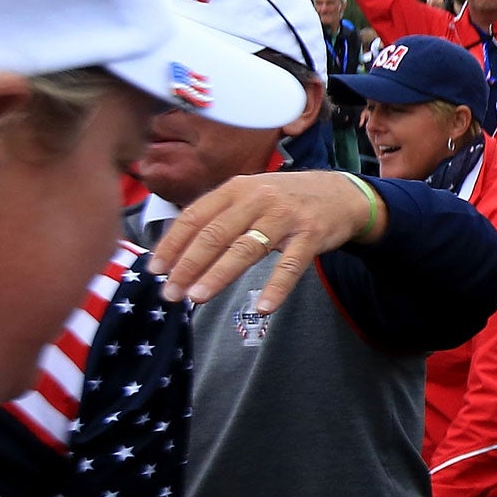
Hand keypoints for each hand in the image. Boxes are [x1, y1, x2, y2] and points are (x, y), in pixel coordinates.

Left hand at [149, 169, 382, 310]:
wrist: (341, 193)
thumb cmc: (286, 200)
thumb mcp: (250, 195)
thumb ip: (220, 215)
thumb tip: (179, 249)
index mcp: (236, 188)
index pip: (195, 216)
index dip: (173, 244)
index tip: (156, 270)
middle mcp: (257, 199)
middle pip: (215, 234)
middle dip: (188, 265)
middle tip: (171, 293)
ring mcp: (285, 217)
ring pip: (245, 249)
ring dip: (219, 275)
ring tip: (198, 298)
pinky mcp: (311, 235)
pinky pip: (290, 265)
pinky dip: (277, 287)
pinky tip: (263, 308)